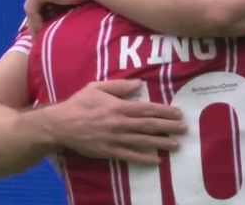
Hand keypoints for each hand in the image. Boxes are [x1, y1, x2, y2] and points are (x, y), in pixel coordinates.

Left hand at [24, 0, 89, 35]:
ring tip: (40, 37)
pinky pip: (33, 10)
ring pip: (31, 8)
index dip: (41, 16)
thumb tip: (53, 21)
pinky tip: (42, 32)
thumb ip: (59, 6)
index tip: (44, 29)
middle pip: (33, 4)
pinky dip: (36, 22)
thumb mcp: (68, 0)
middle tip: (39, 35)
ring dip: (35, 24)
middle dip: (36, 20)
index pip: (39, 0)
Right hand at [43, 79, 185, 164]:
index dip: (164, 111)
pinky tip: (157, 160)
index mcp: (118, 106)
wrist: (60, 125)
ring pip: (142, 142)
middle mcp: (119, 123)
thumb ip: (119, 86)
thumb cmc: (80, 103)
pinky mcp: (109, 151)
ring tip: (176, 145)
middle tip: (184, 129)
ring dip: (161, 143)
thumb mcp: (97, 87)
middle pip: (148, 125)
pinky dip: (144, 159)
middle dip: (168, 127)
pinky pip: (129, 156)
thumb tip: (139, 84)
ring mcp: (115, 139)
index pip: (146, 109)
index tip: (177, 113)